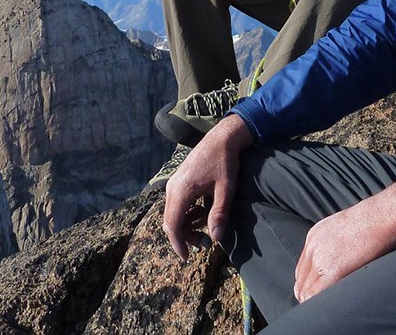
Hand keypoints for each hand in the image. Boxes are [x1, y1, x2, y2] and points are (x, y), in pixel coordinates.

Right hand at [163, 114, 254, 260]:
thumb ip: (219, 213)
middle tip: (202, 245)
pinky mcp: (178, 181)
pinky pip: (176, 204)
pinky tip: (201, 216)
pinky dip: (186, 215)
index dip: (178, 244)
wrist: (221, 138)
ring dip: (185, 226)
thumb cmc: (224, 162)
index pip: (173, 225)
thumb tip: (215, 238)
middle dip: (183, 237)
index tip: (187, 258)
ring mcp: (174, 183)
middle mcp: (172, 187)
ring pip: (172, 213)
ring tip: (203, 232)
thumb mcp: (226, 188)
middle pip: (170, 221)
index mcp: (181, 190)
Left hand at [293, 181, 395, 302]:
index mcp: (314, 236)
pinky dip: (319, 303)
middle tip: (320, 307)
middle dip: (308, 295)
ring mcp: (319, 258)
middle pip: (300, 281)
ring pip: (304, 290)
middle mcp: (312, 247)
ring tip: (326, 308)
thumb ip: (334, 245)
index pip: (302, 269)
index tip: (317, 294)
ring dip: (313, 301)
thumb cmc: (371, 223)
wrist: (381, 217)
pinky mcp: (331, 270)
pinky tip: (330, 306)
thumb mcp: (344, 229)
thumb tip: (338, 262)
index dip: (309, 285)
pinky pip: (314, 294)